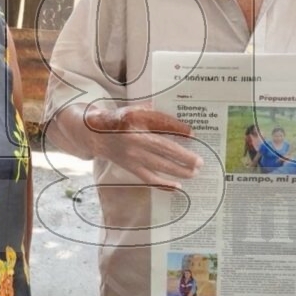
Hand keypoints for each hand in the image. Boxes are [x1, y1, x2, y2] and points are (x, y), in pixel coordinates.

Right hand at [82, 103, 201, 190]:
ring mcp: (131, 155)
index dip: (178, 129)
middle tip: (200, 162)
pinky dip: (163, 184)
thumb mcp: (134, 109)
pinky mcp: (130, 167)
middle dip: (183, 156)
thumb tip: (178, 123)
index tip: (193, 134)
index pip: (161, 125)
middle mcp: (133, 138)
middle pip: (163, 148)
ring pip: (158, 165)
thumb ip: (154, 113)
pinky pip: (148, 178)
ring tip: (194, 173)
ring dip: (178, 170)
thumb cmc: (119, 120)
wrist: (95, 134)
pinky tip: (177, 186)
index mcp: (135, 120)